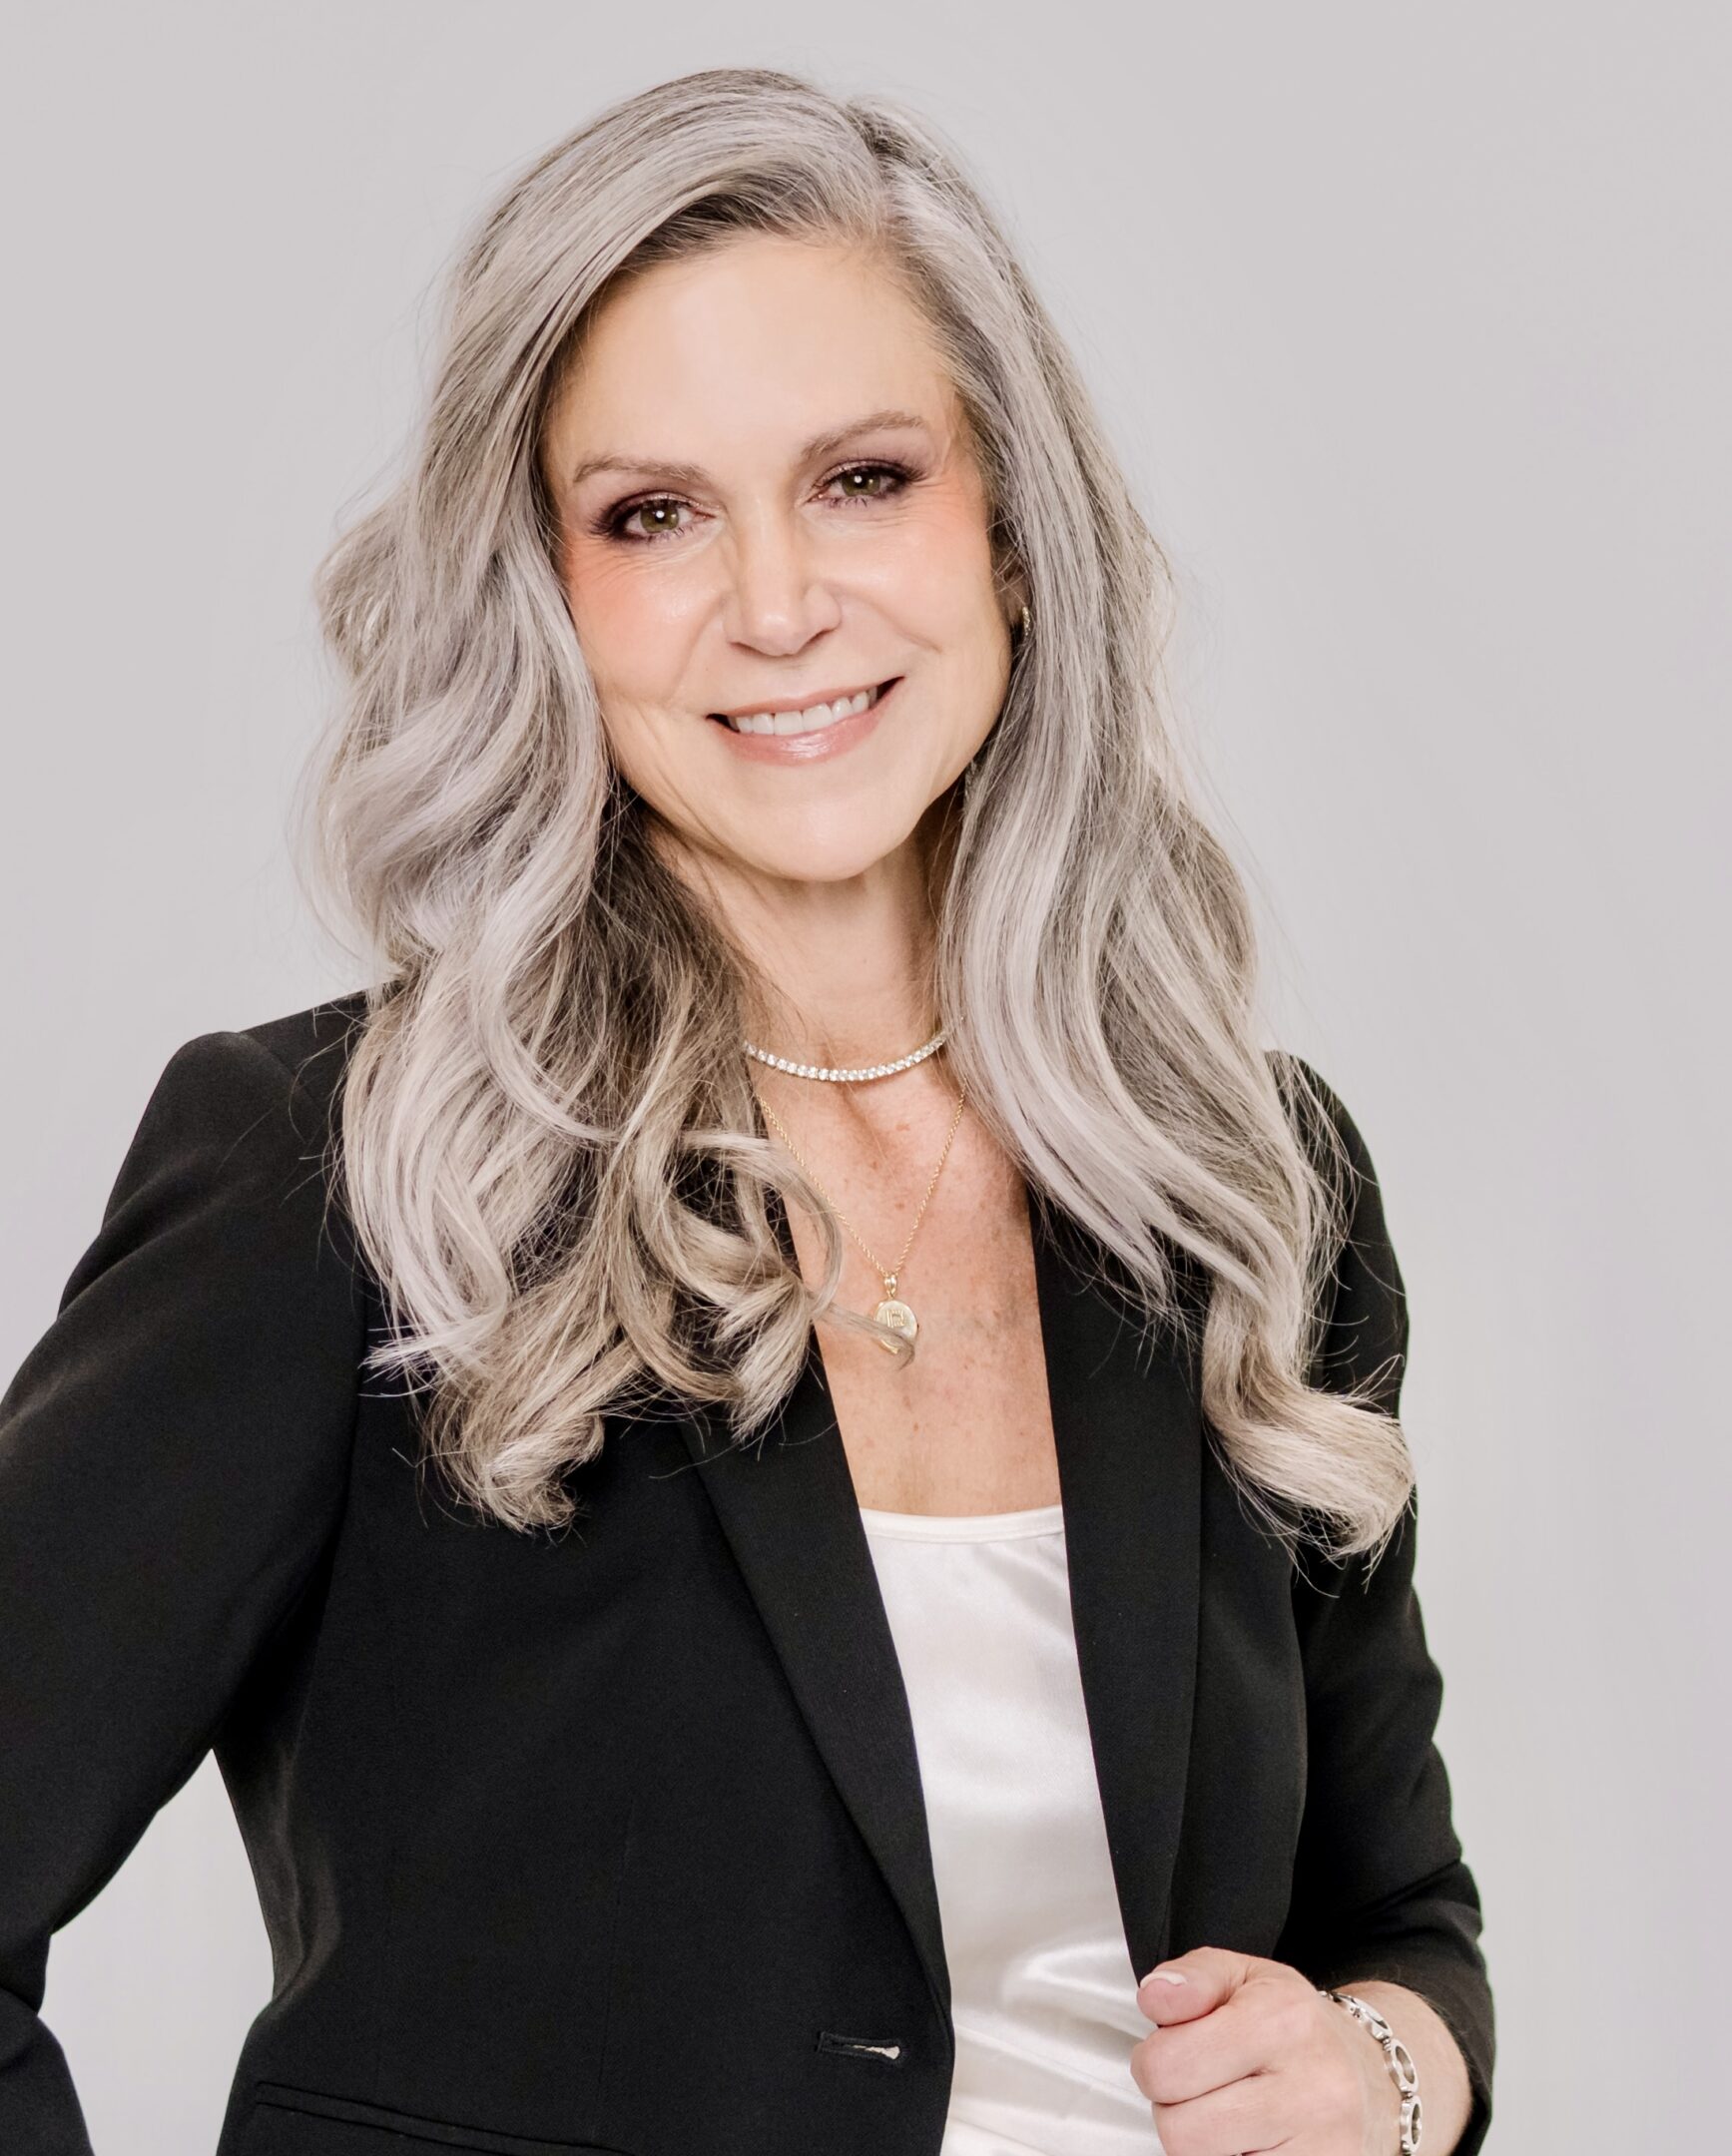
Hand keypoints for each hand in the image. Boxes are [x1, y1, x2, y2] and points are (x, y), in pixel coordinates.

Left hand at [1130, 1946, 1403, 2155]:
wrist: (1372, 2078)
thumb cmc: (1296, 2028)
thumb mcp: (1244, 1976)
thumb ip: (1191, 1977)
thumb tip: (1155, 1996)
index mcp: (1282, 2019)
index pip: (1168, 2065)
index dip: (1153, 2061)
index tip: (1173, 2051)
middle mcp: (1310, 2088)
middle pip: (1180, 2130)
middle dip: (1174, 2108)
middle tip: (1202, 2088)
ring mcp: (1322, 2147)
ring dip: (1202, 2143)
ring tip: (1228, 2114)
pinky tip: (1251, 2139)